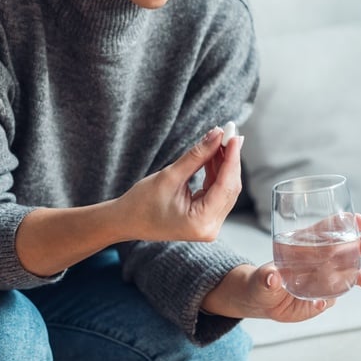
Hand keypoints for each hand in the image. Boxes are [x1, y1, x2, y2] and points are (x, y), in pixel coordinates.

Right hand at [115, 126, 242, 243]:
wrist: (126, 221)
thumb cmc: (142, 203)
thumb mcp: (170, 176)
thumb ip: (197, 156)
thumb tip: (217, 135)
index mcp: (201, 222)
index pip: (226, 186)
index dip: (232, 159)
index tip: (234, 136)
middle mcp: (210, 228)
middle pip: (229, 188)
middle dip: (229, 159)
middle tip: (228, 133)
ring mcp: (208, 224)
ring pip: (224, 188)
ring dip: (223, 164)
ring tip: (220, 139)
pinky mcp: (204, 218)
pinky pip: (216, 192)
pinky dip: (215, 173)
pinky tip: (213, 154)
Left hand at [202, 214, 360, 320]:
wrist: (264, 301)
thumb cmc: (262, 280)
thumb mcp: (261, 278)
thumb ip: (265, 278)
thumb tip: (271, 277)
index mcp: (308, 243)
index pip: (332, 226)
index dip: (348, 221)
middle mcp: (322, 258)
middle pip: (349, 247)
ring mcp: (327, 277)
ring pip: (352, 272)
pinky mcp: (326, 296)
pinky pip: (335, 295)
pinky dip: (332, 298)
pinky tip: (321, 302)